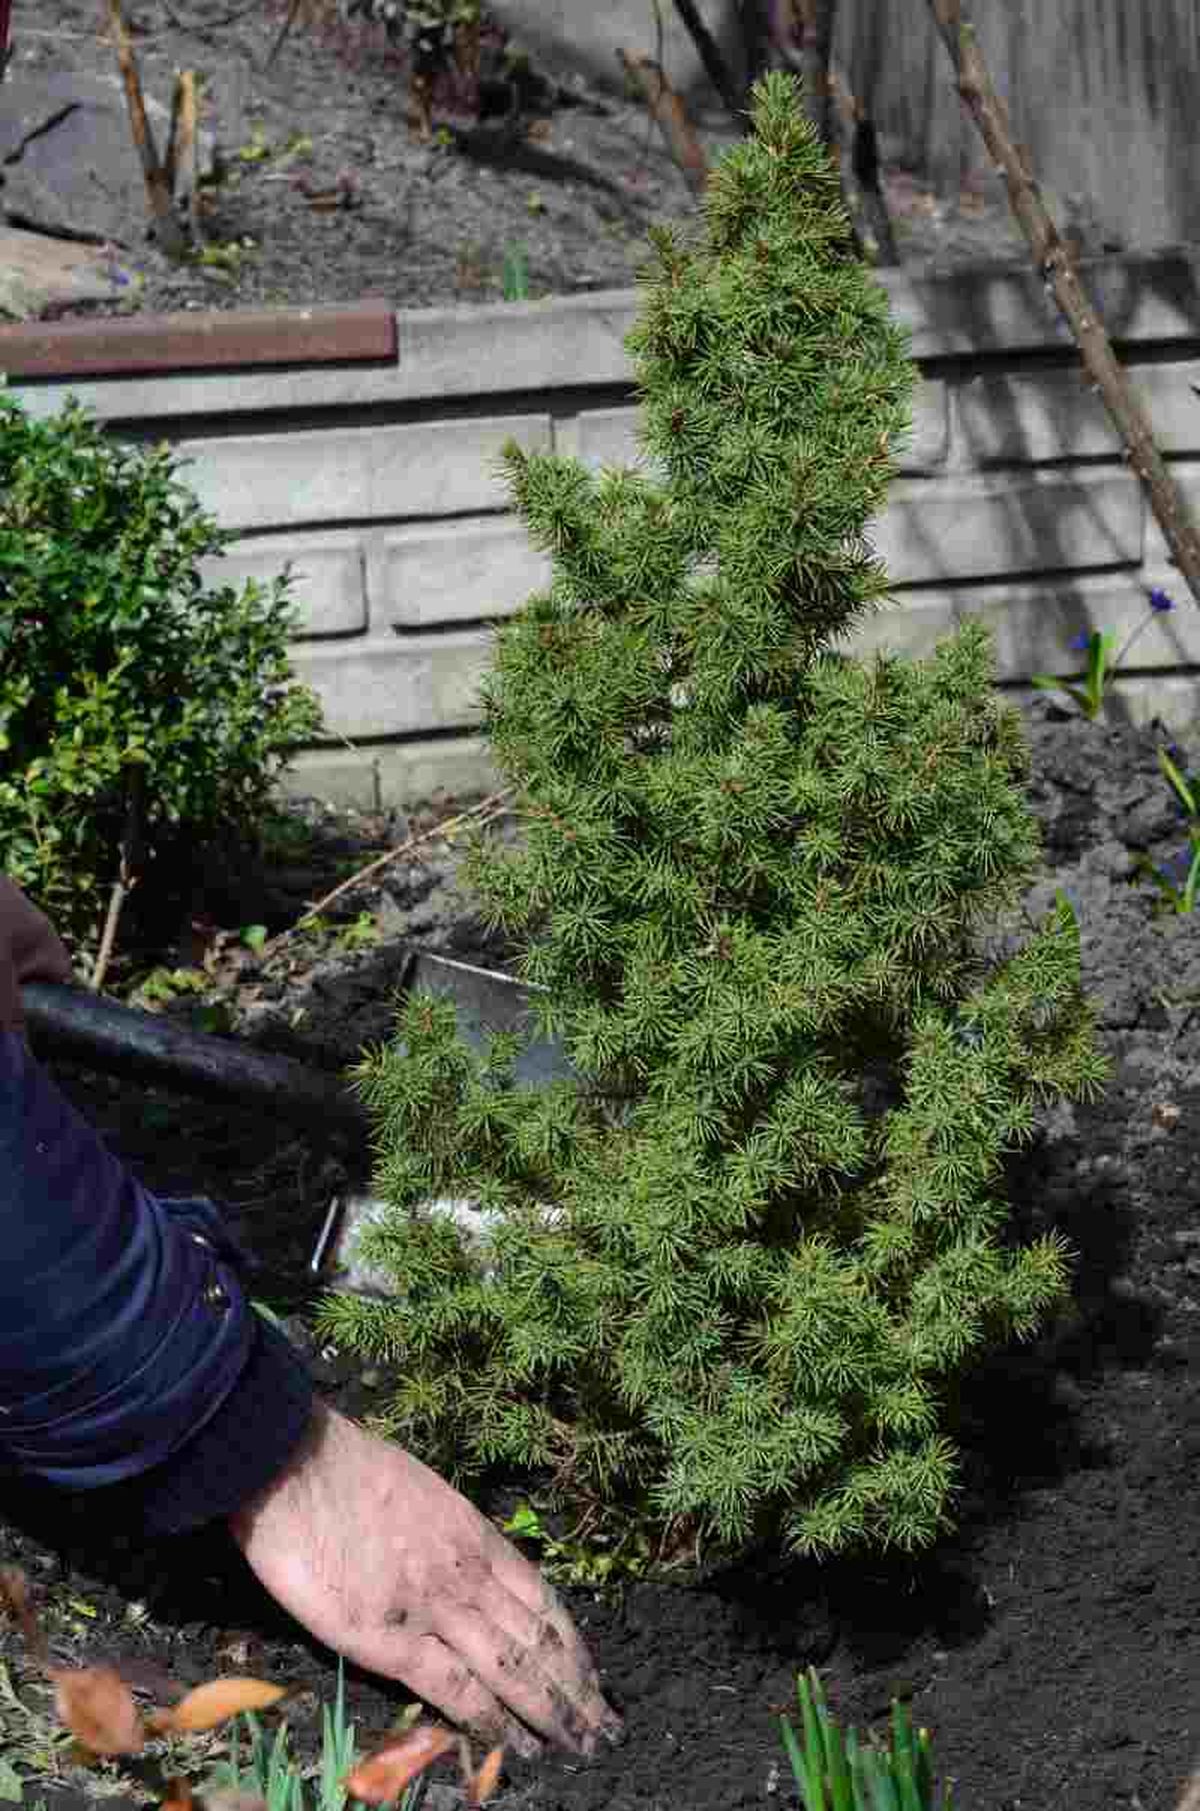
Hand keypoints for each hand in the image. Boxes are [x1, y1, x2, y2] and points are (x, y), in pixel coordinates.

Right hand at [227, 1401, 621, 1757]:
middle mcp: (468, 1574)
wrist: (297, 1463)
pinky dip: (492, 1722)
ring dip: (552, 1712)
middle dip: (577, 1688)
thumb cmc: (344, 1468)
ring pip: (513, 1668)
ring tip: (581, 1747)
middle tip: (606, 1728)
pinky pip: (456, 1688)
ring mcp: (434, 1606)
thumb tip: (456, 1557)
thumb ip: (445, 1533)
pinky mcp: (390, 1639)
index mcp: (475, 1535)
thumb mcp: (418, 1490)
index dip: (572, 1643)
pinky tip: (517, 1747)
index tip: (593, 1675)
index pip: (541, 1599)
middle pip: (539, 1640)